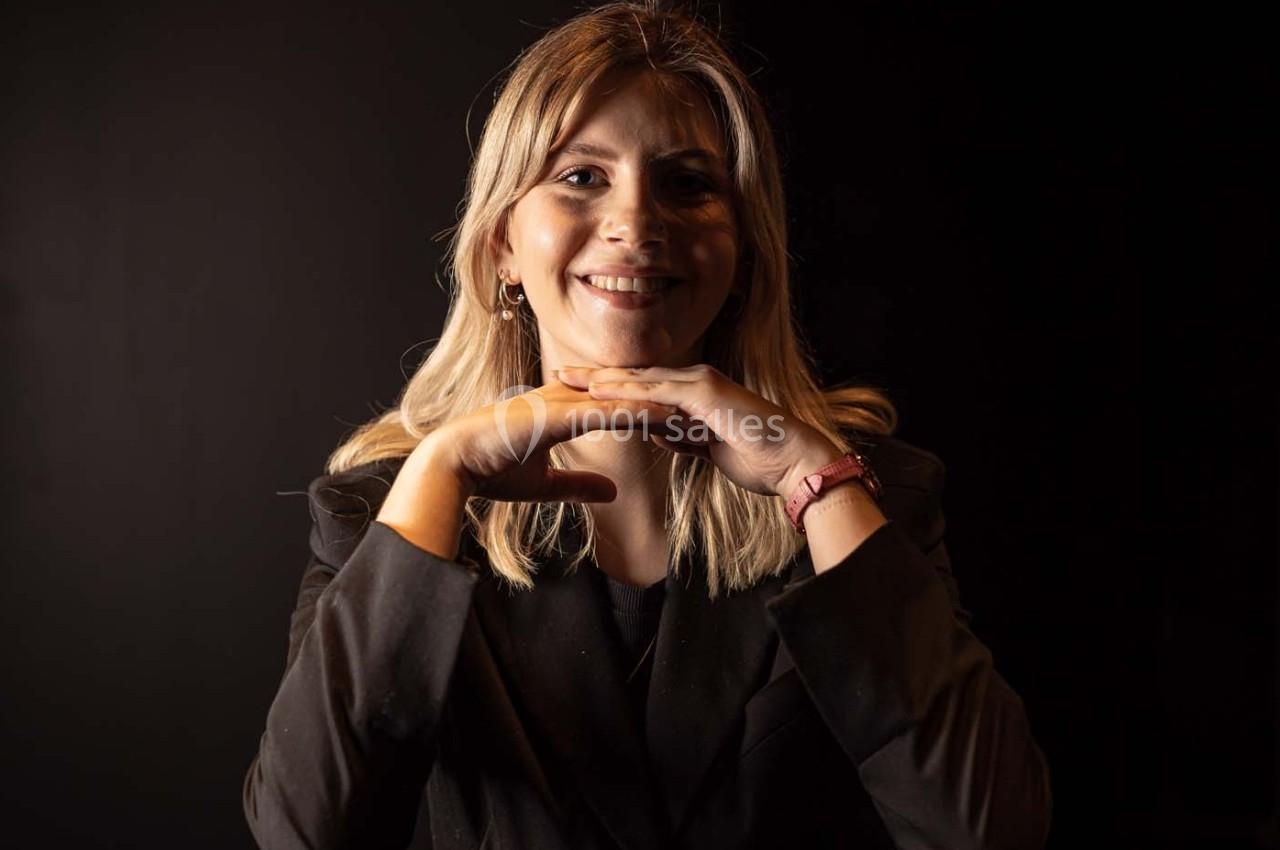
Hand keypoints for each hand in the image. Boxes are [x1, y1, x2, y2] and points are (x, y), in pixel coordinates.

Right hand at [411, 378, 680, 504]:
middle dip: (664, 402)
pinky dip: (636, 413)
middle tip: (703, 407)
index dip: (650, 410)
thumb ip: (579, 485)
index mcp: (563, 409)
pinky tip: (663, 416)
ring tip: (697, 409)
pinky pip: (605, 411)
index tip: (685, 419)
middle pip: (626, 396)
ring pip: (621, 399)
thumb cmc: (490, 472)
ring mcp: (561, 403)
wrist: (453, 465)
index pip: (616, 405)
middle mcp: (565, 399)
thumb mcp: (545, 485)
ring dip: (659, 404)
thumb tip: (610, 491)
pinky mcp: (556, 414)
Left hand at [556, 364, 844, 498]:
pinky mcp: (706, 395)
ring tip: (569, 379)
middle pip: (636, 376)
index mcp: (695, 393)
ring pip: (642, 380)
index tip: (576, 389)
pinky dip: (628, 393)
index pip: (644, 387)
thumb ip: (683, 436)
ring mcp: (700, 384)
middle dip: (597, 377)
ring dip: (603, 380)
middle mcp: (695, 381)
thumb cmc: (759, 457)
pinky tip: (600, 395)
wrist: (794, 460)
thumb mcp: (708, 447)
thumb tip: (658, 434)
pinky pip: (658, 393)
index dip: (610, 387)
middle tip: (560, 374)